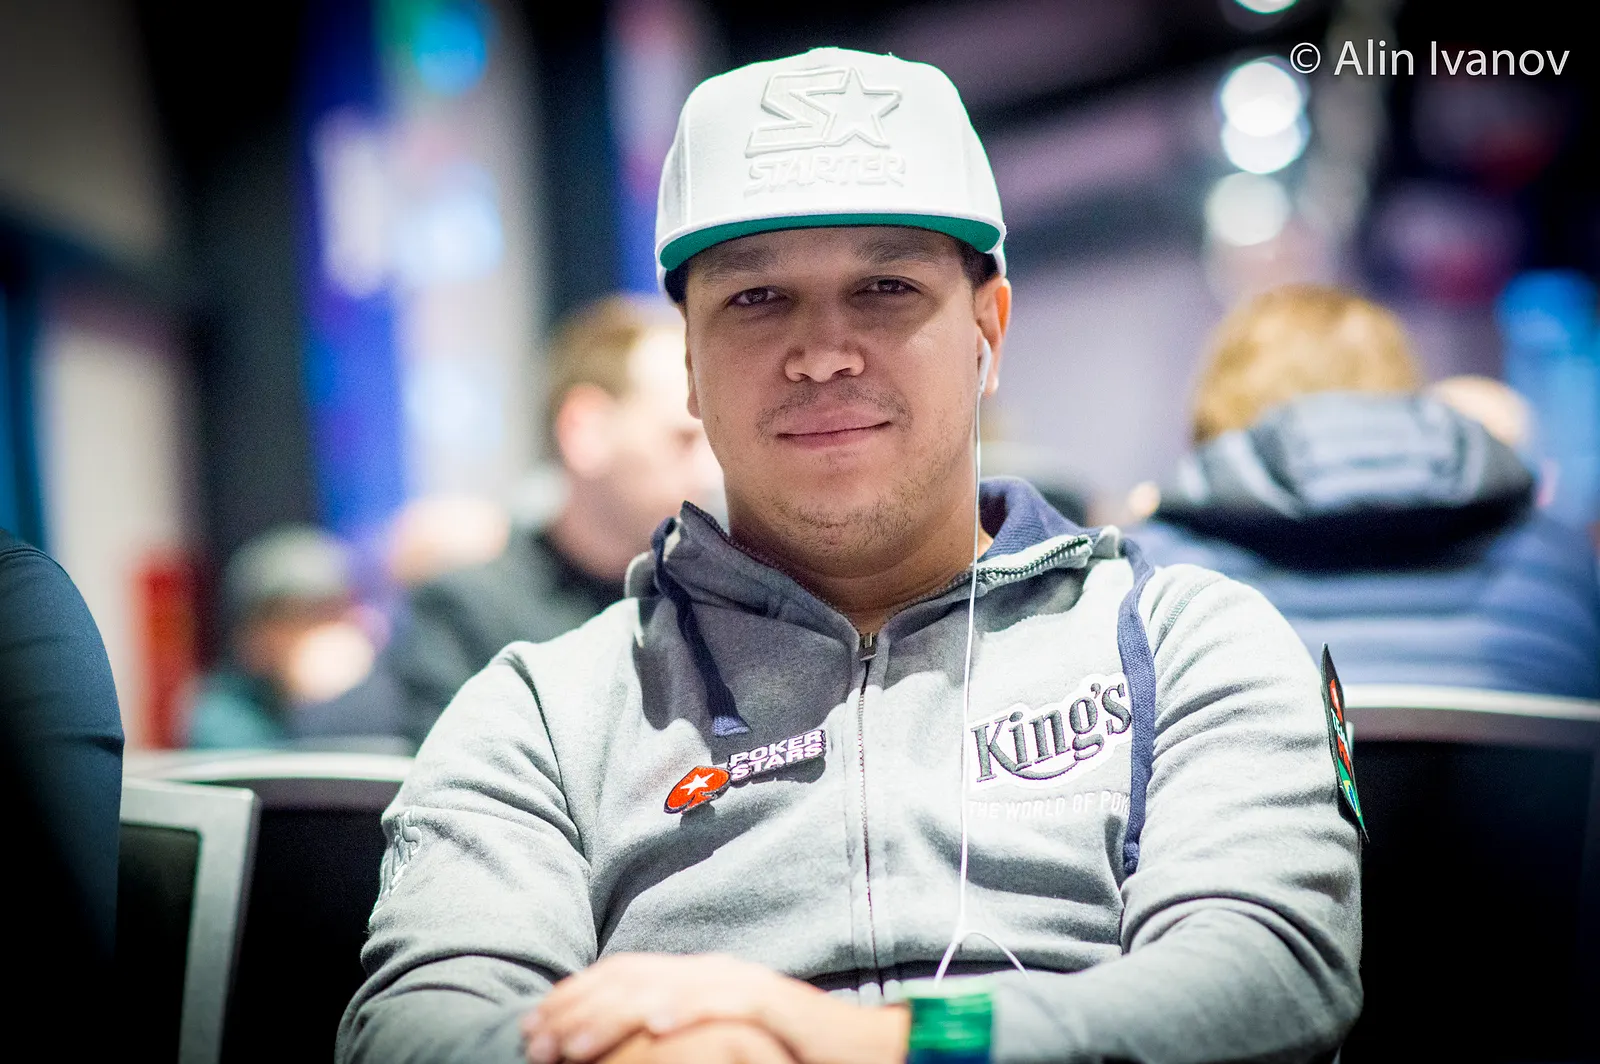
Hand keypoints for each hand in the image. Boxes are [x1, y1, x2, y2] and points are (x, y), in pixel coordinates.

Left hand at [520, 954, 908, 1063]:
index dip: (571, 997)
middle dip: (575, 1009)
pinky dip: (687, 1008)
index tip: (531, 1026)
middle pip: (629, 978)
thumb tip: (620, 1047)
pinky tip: (655, 1025)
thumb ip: (671, 1034)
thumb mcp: (712, 1041)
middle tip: (534, 1040)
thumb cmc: (784, 1050)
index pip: (619, 975)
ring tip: (572, 1045)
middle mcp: (710, 972)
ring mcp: (742, 983)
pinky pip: (725, 1001)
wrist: (859, 1047)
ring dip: (611, 1016)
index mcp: (692, 978)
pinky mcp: (774, 1001)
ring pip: (664, 988)